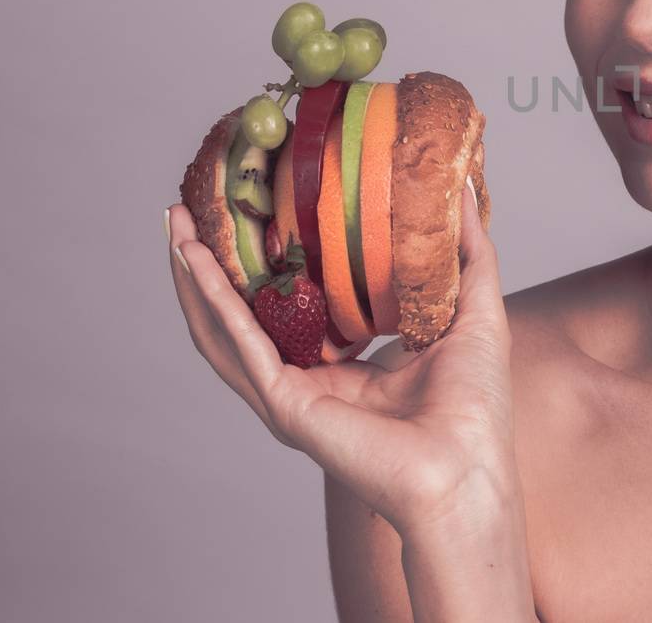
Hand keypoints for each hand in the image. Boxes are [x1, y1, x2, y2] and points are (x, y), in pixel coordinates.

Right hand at [166, 179, 519, 535]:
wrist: (468, 466)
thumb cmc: (476, 405)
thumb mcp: (473, 306)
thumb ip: (467, 248)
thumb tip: (463, 185)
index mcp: (345, 368)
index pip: (291, 307)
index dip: (267, 262)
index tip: (254, 210)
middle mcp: (308, 382)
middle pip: (242, 317)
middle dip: (211, 264)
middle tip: (188, 209)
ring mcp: (290, 397)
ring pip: (223, 331)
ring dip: (194, 279)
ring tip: (175, 226)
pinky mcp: (285, 406)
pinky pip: (241, 346)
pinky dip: (214, 302)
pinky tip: (197, 263)